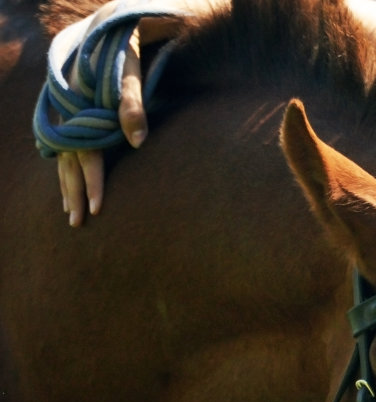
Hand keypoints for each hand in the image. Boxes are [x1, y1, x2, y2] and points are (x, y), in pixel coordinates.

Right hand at [58, 28, 146, 225]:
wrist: (108, 29)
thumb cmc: (124, 53)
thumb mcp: (131, 73)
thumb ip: (134, 105)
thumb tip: (138, 142)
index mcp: (82, 108)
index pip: (87, 153)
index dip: (92, 181)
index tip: (97, 209)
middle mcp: (69, 113)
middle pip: (70, 161)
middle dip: (74, 193)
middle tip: (78, 224)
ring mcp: (66, 114)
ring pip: (63, 156)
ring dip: (67, 185)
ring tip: (70, 213)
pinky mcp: (70, 114)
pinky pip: (64, 148)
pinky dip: (66, 169)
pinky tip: (67, 186)